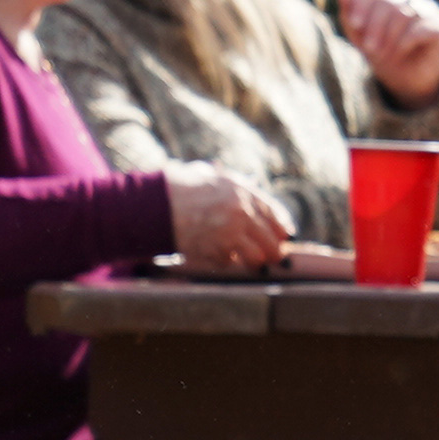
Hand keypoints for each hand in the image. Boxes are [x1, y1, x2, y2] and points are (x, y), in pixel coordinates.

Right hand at [165, 163, 292, 271]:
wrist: (154, 205)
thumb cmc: (178, 187)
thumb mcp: (210, 176)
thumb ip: (233, 188)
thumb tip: (251, 196)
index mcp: (242, 191)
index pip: (274, 213)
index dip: (281, 227)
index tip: (284, 236)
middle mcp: (241, 213)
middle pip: (272, 242)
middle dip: (273, 251)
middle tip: (273, 257)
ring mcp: (230, 235)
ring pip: (256, 258)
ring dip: (251, 261)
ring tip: (248, 261)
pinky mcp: (216, 252)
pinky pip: (229, 262)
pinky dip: (224, 260)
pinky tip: (214, 253)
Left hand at [338, 0, 438, 107]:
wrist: (408, 79)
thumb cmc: (383, 53)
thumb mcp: (360, 38)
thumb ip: (350, 15)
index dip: (362, 5)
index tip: (355, 26)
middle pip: (387, 2)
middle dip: (375, 28)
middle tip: (369, 50)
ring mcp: (427, 7)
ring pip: (403, 14)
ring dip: (389, 38)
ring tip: (383, 55)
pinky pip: (419, 28)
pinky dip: (405, 43)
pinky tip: (401, 52)